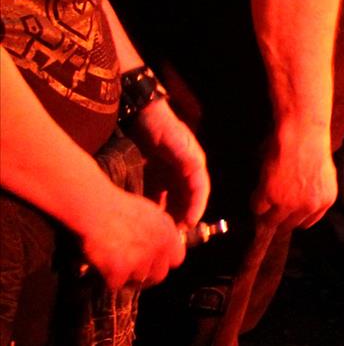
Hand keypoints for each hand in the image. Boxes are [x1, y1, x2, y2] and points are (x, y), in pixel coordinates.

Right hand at [79, 190, 185, 290]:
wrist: (97, 208)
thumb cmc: (119, 207)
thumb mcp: (151, 214)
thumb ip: (160, 233)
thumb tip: (163, 248)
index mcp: (168, 233)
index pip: (177, 259)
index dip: (164, 262)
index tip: (153, 263)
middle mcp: (159, 248)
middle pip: (159, 275)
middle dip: (146, 275)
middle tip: (132, 271)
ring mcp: (141, 260)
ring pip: (137, 279)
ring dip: (126, 276)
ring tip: (113, 263)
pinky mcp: (121, 269)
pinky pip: (116, 284)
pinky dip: (108, 279)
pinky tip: (103, 266)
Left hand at [126, 99, 210, 227]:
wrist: (142, 113)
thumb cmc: (161, 127)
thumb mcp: (176, 144)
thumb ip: (187, 162)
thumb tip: (197, 183)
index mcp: (195, 163)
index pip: (201, 191)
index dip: (197, 208)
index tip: (189, 225)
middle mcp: (186, 169)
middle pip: (189, 197)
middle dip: (184, 214)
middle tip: (174, 232)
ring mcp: (172, 170)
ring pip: (175, 196)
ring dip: (171, 211)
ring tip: (162, 227)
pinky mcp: (158, 170)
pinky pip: (160, 191)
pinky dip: (157, 202)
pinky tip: (149, 213)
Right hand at [254, 124, 335, 232]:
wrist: (302, 136)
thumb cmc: (312, 148)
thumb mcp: (323, 176)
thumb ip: (314, 193)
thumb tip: (300, 203)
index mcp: (325, 201)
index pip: (307, 222)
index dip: (295, 219)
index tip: (287, 217)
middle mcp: (309, 206)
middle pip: (289, 225)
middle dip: (279, 219)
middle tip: (270, 213)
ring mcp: (289, 203)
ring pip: (271, 220)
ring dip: (265, 214)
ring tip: (262, 204)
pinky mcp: (270, 196)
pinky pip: (257, 208)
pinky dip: (255, 201)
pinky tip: (257, 192)